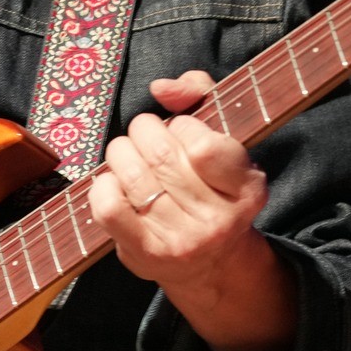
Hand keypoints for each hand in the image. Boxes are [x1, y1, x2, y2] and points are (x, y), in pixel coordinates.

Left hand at [88, 71, 295, 350]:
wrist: (208, 262)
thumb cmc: (209, 183)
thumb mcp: (221, 134)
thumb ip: (198, 93)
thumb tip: (160, 88)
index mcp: (247, 188)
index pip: (201, 143)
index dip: (181, 125)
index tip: (181, 129)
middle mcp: (219, 220)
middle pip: (160, 154)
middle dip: (143, 131)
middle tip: (145, 135)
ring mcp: (182, 241)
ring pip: (131, 175)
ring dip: (121, 153)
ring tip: (128, 154)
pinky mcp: (146, 254)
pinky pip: (109, 207)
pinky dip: (103, 184)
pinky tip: (115, 182)